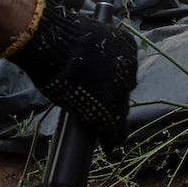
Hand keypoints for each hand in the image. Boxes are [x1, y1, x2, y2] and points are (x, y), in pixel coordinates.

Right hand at [4, 1, 138, 148]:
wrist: (58, 45)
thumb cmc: (62, 40)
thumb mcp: (86, 43)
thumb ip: (93, 58)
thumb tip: (84, 69)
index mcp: (128, 48)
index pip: (124, 73)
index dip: (113, 85)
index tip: (106, 92)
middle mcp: (130, 69)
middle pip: (124, 93)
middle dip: (115, 103)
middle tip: (106, 116)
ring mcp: (120, 89)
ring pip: (120, 112)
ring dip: (114, 124)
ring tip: (111, 138)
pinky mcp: (110, 108)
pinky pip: (114, 128)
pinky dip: (110, 139)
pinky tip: (108, 146)